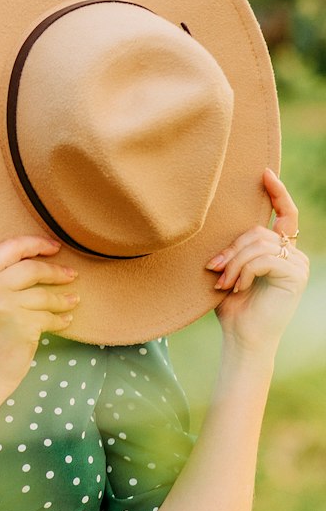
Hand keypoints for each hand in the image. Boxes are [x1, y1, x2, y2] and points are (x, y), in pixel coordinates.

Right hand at [0, 235, 77, 398]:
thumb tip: (32, 260)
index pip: (9, 247)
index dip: (35, 243)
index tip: (53, 247)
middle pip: (31, 267)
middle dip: (55, 270)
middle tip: (71, 274)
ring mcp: (5, 306)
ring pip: (43, 294)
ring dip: (62, 297)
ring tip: (73, 300)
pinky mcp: (22, 325)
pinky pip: (48, 317)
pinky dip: (60, 319)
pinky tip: (66, 320)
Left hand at [205, 169, 308, 357]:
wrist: (242, 337)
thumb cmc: (232, 305)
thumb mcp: (230, 268)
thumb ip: (234, 246)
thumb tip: (218, 218)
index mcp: (279, 250)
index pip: (285, 214)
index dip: (277, 192)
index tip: (264, 172)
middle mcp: (293, 254)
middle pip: (257, 231)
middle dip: (231, 249)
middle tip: (213, 268)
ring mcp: (298, 265)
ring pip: (258, 244)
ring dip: (234, 263)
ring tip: (222, 282)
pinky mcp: (296, 276)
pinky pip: (264, 258)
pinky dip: (244, 271)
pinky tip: (236, 287)